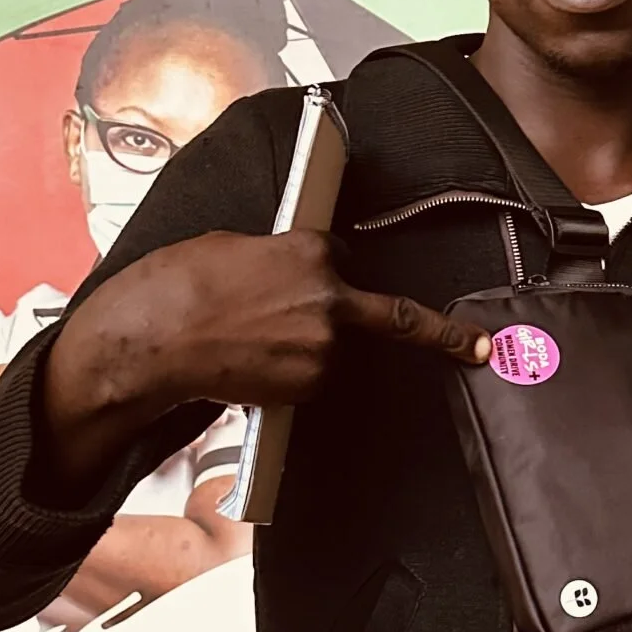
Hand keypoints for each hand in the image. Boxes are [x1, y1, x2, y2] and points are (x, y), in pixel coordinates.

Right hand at [38, 228, 487, 504]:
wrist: (152, 341)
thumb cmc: (176, 287)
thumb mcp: (231, 247)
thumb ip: (275, 258)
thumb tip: (285, 271)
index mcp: (310, 250)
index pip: (344, 256)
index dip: (335, 269)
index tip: (362, 282)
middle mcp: (329, 297)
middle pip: (387, 314)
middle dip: (441, 333)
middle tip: (479, 346)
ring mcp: (323, 345)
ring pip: (338, 350)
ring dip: (316, 349)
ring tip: (254, 344)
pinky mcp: (308, 383)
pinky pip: (315, 378)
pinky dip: (295, 375)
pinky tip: (254, 366)